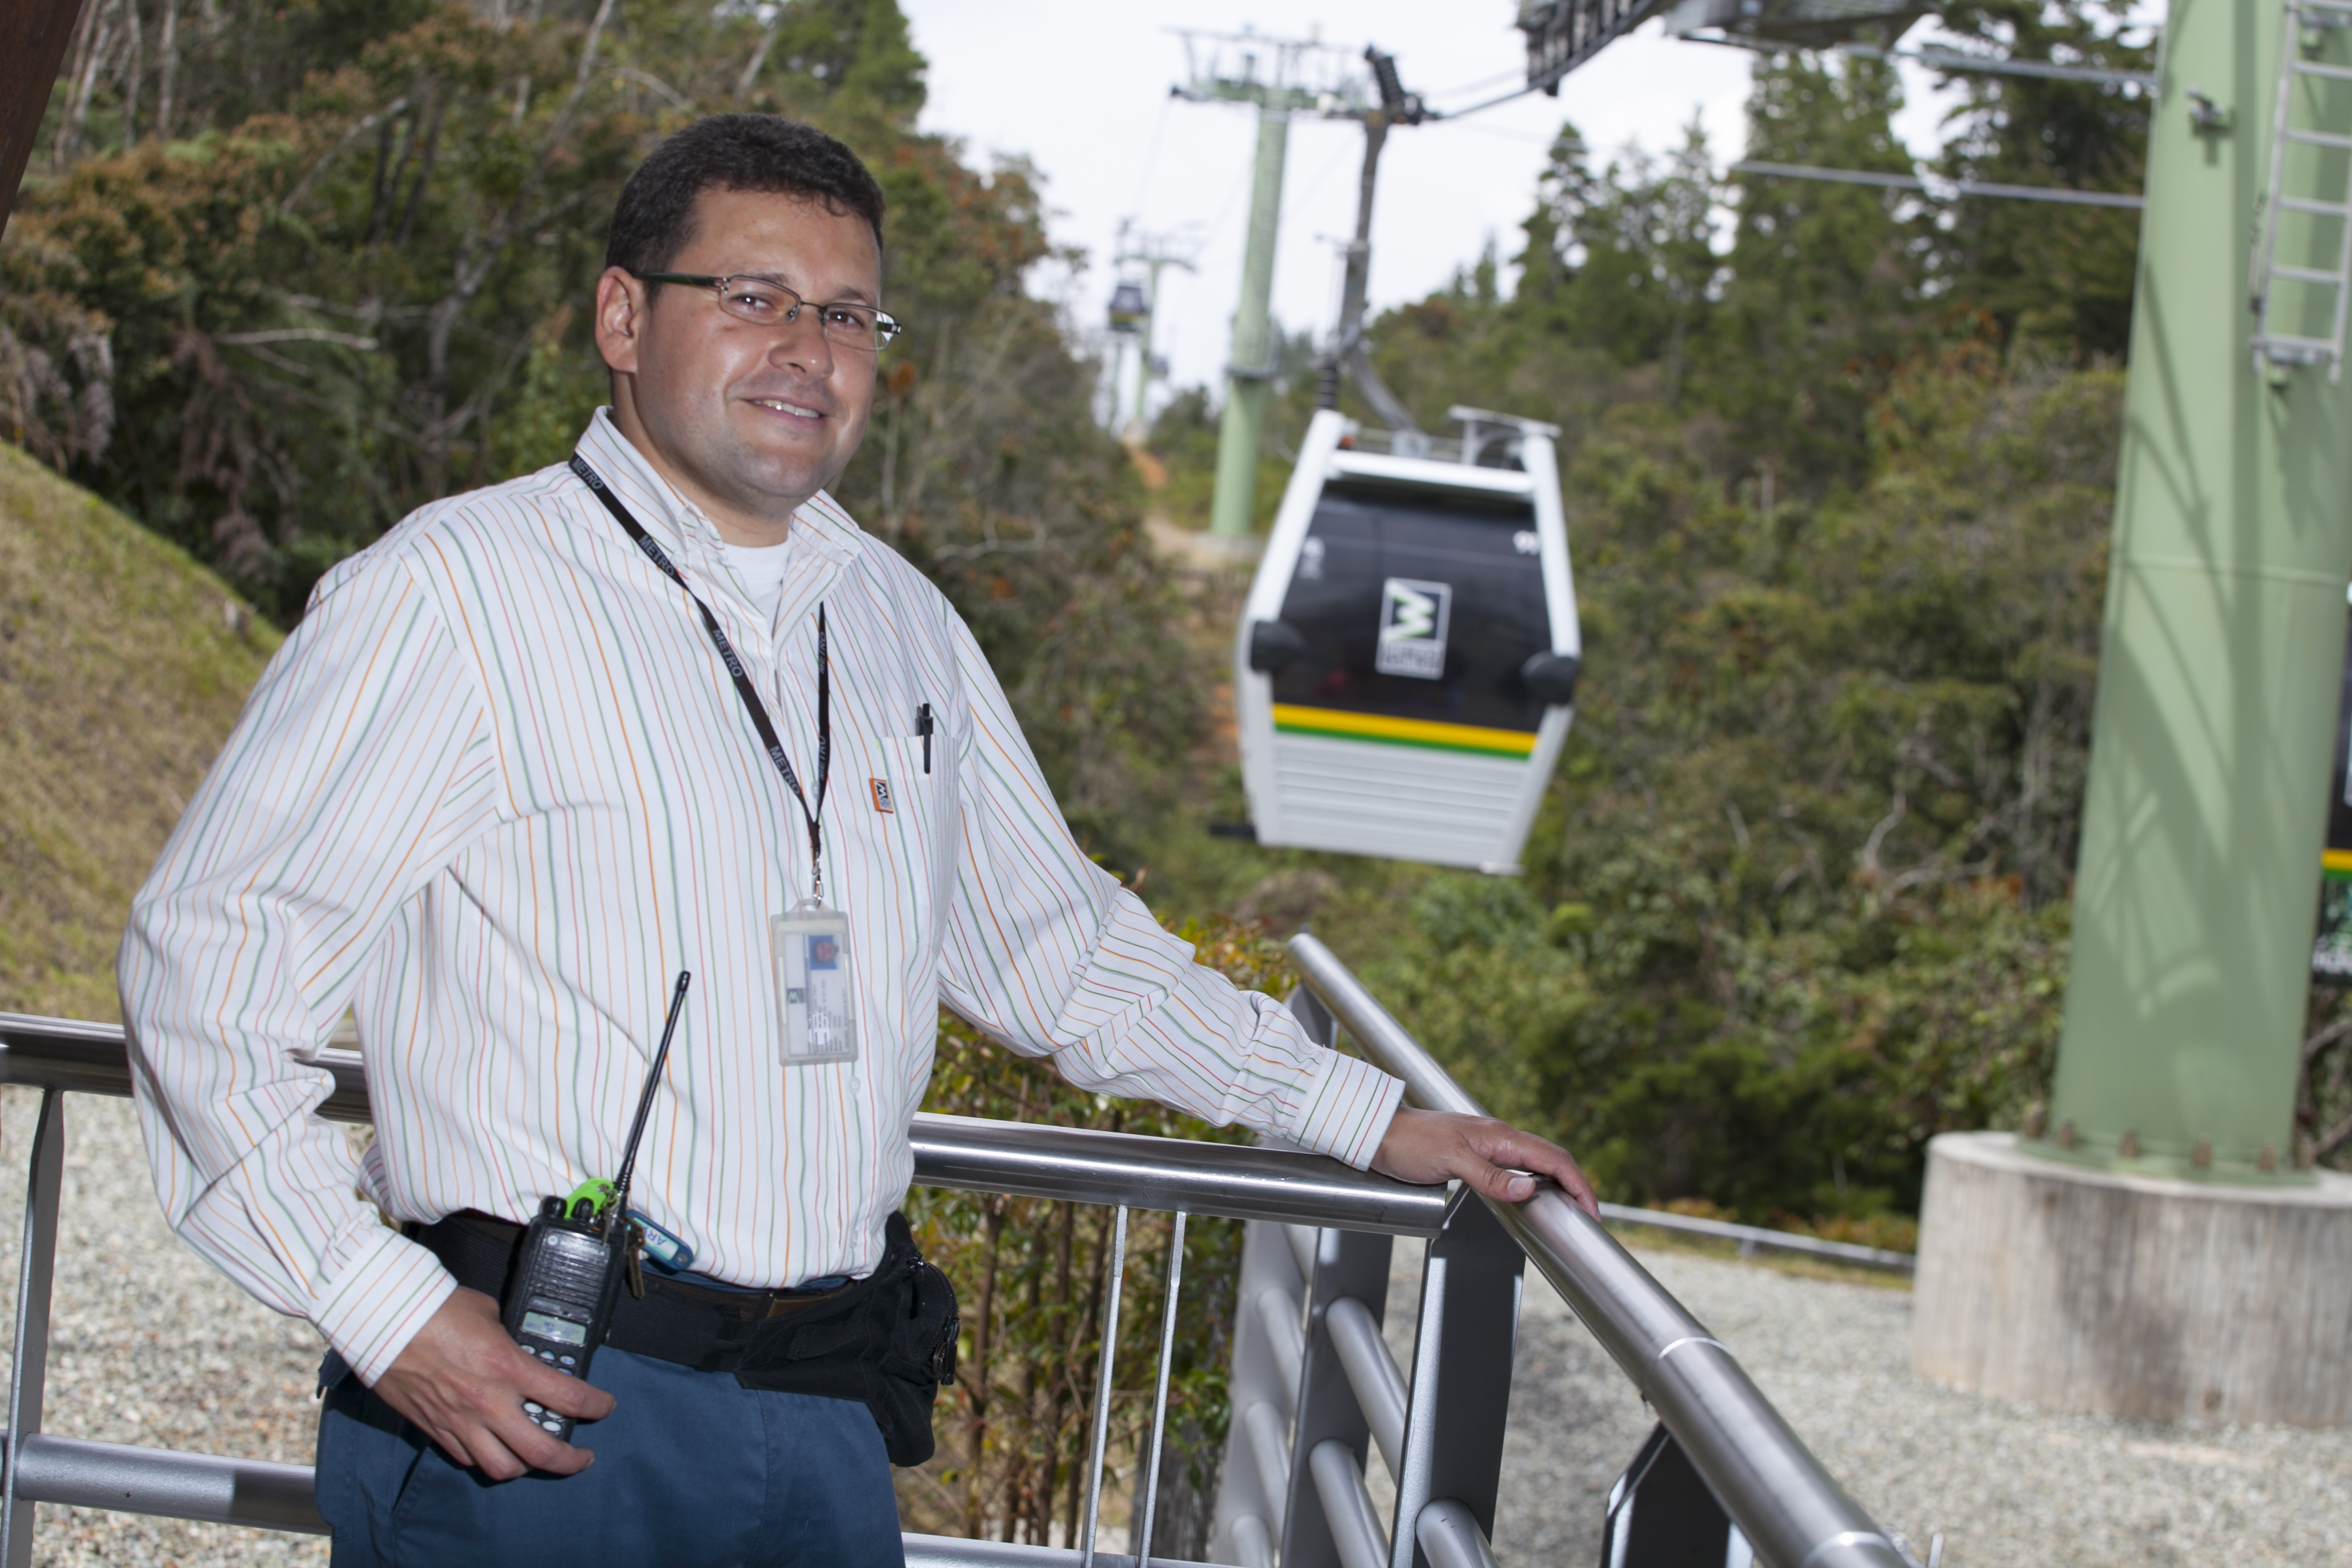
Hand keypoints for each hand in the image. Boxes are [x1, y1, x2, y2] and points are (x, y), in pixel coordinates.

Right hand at [367, 1287, 616, 1479]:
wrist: (384, 1320)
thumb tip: (516, 1346)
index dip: (596, 1407)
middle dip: (571, 1459)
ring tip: (537, 1459)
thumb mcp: (489, 1314)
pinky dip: (485, 1458)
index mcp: (510, 1368)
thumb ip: (508, 1338)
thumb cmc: (435, 1308)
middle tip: (583, 1456)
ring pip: (503, 1467)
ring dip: (526, 1467)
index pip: (569, 1398)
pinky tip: (493, 1448)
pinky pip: (466, 1458)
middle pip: (542, 1451)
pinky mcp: (434, 1429)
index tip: (604, 1407)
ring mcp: (460, 1421)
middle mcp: (489, 1402)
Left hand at [1371, 1107, 1599, 1217]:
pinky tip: (1533, 1195)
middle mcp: (1499, 1138)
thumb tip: (1529, 1189)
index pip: (1553, 1159)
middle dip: (1576, 1185)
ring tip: (1570, 1208)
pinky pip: (1517, 1167)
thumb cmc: (1409, 1142)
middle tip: (1588, 1216)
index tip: (1592, 1212)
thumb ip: (1490, 1176)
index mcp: (1499, 1136)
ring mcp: (1488, 1146)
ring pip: (1535, 1163)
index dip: (1578, 1184)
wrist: (1378, 1133)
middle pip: (1551, 1159)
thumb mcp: (1451, 1161)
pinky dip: (1535, 1182)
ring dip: (1558, 1183)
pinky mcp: (1476, 1155)